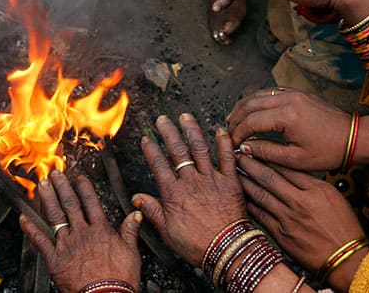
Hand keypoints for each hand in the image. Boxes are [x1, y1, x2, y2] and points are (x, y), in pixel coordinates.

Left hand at [20, 171, 141, 291]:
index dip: (84, 188)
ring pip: (55, 216)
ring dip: (48, 199)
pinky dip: (30, 228)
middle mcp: (82, 233)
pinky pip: (40, 240)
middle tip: (55, 174)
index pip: (91, 203)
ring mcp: (67, 245)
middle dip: (62, 187)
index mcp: (100, 231)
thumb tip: (135, 216)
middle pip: (70, 204)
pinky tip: (23, 218)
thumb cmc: (119, 280)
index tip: (79, 178)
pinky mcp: (55, 259)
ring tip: (42, 185)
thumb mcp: (132, 253)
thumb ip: (130, 232)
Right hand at [132, 115, 245, 266]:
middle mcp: (191, 182)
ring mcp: (212, 180)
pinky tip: (221, 131)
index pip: (159, 165)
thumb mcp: (167, 231)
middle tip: (162, 120)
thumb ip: (152, 211)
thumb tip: (137, 198)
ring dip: (192, 130)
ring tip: (185, 117)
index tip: (146, 139)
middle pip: (177, 151)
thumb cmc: (198, 245)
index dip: (151, 150)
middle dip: (168, 132)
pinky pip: (228, 158)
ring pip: (200, 149)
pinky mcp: (231, 183)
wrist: (228, 251)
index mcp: (174, 194)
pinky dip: (224, 143)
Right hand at [226, 89, 351, 170]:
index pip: (250, 121)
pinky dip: (258, 100)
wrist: (355, 138)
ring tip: (234, 120)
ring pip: (258, 95)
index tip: (232, 145)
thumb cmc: (329, 151)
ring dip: (244, 107)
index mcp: (286, 116)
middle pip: (250, 104)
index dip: (237, 133)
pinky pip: (271, 92)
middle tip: (228, 132)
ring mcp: (294, 93)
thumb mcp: (295, 159)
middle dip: (236, 118)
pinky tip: (253, 110)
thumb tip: (244, 148)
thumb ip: (266, 152)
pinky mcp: (299, 93)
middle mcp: (287, 99)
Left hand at [237, 155, 368, 291]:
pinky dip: (249, 204)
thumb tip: (288, 170)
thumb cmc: (343, 227)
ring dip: (245, 182)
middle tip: (237, 155)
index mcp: (316, 190)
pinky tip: (240, 196)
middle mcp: (300, 203)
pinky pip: (260, 216)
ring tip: (233, 172)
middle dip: (250, 164)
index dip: (267, 157)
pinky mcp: (281, 236)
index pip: (285, 168)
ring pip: (260, 195)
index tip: (255, 149)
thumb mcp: (333, 196)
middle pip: (269, 178)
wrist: (346, 259)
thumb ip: (310, 182)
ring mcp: (289, 220)